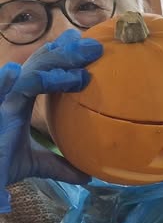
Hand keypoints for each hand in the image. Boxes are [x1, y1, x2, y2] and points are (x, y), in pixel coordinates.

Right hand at [0, 30, 102, 210]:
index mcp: (21, 100)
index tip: (87, 48)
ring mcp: (3, 99)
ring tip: (83, 63)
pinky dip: (22, 80)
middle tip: (94, 47)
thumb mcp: (34, 164)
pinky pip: (10, 89)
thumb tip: (86, 176)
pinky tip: (23, 71)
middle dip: (67, 52)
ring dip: (57, 63)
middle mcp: (12, 94)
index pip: (44, 70)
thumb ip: (59, 166)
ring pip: (31, 72)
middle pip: (41, 64)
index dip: (63, 56)